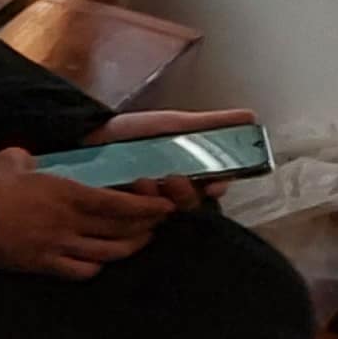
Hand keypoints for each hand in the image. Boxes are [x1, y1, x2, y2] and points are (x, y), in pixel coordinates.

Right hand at [0, 147, 167, 277]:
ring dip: (128, 248)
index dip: (147, 207)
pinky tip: (98, 262)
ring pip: (108, 253)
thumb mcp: (12, 159)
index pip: (120, 204)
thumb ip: (29, 159)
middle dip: (145, 227)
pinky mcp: (45, 265)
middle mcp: (73, 223)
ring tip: (138, 242)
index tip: (165, 206)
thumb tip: (30, 161)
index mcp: (70, 195)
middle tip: (157, 224)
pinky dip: (95, 267)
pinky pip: (81, 271)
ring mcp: (61, 247)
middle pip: (121, 230)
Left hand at [112, 105, 256, 216]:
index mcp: (188, 174)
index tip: (215, 184)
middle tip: (175, 178)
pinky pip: (134, 221)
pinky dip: (134, 205)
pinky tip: (126, 189)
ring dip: (158, 198)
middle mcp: (169, 194)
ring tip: (144, 179)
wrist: (86, 135)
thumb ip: (211, 124)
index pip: (212, 189)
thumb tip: (251, 117)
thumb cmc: (132, 131)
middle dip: (185, 193)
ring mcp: (145, 208)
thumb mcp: (173, 123)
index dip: (217, 188)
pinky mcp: (120, 216)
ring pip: (163, 215)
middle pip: (189, 205)